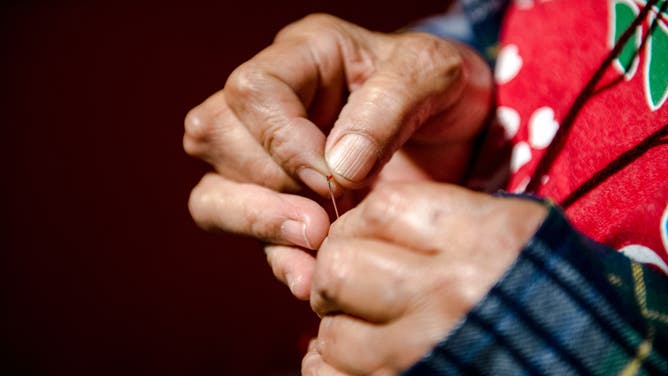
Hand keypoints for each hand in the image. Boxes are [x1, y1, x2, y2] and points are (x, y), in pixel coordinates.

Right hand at [184, 14, 491, 298]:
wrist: (462, 138)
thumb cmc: (445, 91)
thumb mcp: (434, 75)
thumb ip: (387, 108)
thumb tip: (337, 168)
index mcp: (301, 56)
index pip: (252, 92)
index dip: (282, 140)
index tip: (334, 177)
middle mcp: (270, 105)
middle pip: (213, 137)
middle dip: (268, 182)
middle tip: (326, 211)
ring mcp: (269, 160)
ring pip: (212, 191)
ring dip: (256, 221)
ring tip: (315, 238)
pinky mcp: (283, 207)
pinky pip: (251, 237)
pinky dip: (278, 259)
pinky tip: (311, 276)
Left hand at [303, 183, 547, 374]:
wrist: (599, 369)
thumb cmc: (559, 298)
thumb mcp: (523, 235)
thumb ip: (454, 216)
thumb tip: (372, 217)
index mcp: (484, 239)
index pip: (381, 209)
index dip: (358, 222)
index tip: (360, 236)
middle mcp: (451, 293)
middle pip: (341, 266)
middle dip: (333, 272)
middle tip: (345, 283)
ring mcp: (427, 350)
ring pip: (334, 331)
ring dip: (338, 328)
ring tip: (361, 328)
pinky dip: (331, 367)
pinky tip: (353, 360)